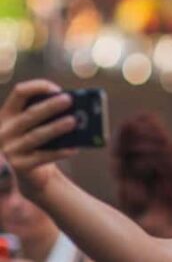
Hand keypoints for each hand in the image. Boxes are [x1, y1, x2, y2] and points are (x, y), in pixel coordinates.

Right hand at [0, 79, 77, 195]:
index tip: (57, 89)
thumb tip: (74, 111)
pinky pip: (42, 157)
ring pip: (36, 136)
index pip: (19, 93)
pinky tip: (74, 148)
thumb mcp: (34, 127)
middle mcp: (4, 130)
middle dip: (50, 106)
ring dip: (55, 127)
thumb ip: (47, 117)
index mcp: (7, 114)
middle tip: (69, 100)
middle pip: (29, 115)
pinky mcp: (19, 166)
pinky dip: (59, 152)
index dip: (38, 87)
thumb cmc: (36, 144)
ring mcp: (10, 149)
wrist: (28, 174)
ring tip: (74, 121)